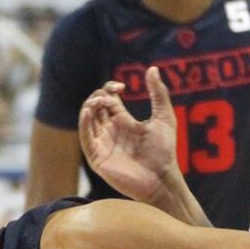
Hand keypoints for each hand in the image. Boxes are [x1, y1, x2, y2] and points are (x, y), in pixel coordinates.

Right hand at [79, 66, 180, 207]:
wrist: (162, 179)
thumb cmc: (165, 152)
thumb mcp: (165, 118)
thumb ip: (158, 94)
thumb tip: (152, 68)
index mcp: (123, 121)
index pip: (107, 99)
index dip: (108, 88)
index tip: (120, 87)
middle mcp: (110, 131)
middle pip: (94, 107)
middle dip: (98, 97)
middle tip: (109, 96)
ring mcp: (103, 144)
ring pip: (87, 120)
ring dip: (89, 107)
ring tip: (97, 101)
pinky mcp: (98, 158)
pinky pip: (85, 138)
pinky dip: (84, 124)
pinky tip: (89, 112)